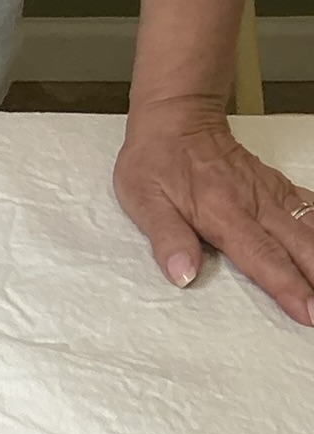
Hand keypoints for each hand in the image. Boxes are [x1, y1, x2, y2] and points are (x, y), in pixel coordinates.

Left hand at [114, 97, 313, 324]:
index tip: (308, 310)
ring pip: (307, 225)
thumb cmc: (156, 160)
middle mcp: (253, 203)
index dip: (287, 286)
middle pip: (295, 245)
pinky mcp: (271, 183)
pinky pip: (305, 204)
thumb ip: (167, 239)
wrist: (176, 114)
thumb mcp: (145, 202)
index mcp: (223, 214)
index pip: (262, 257)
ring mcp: (266, 191)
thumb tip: (183, 274)